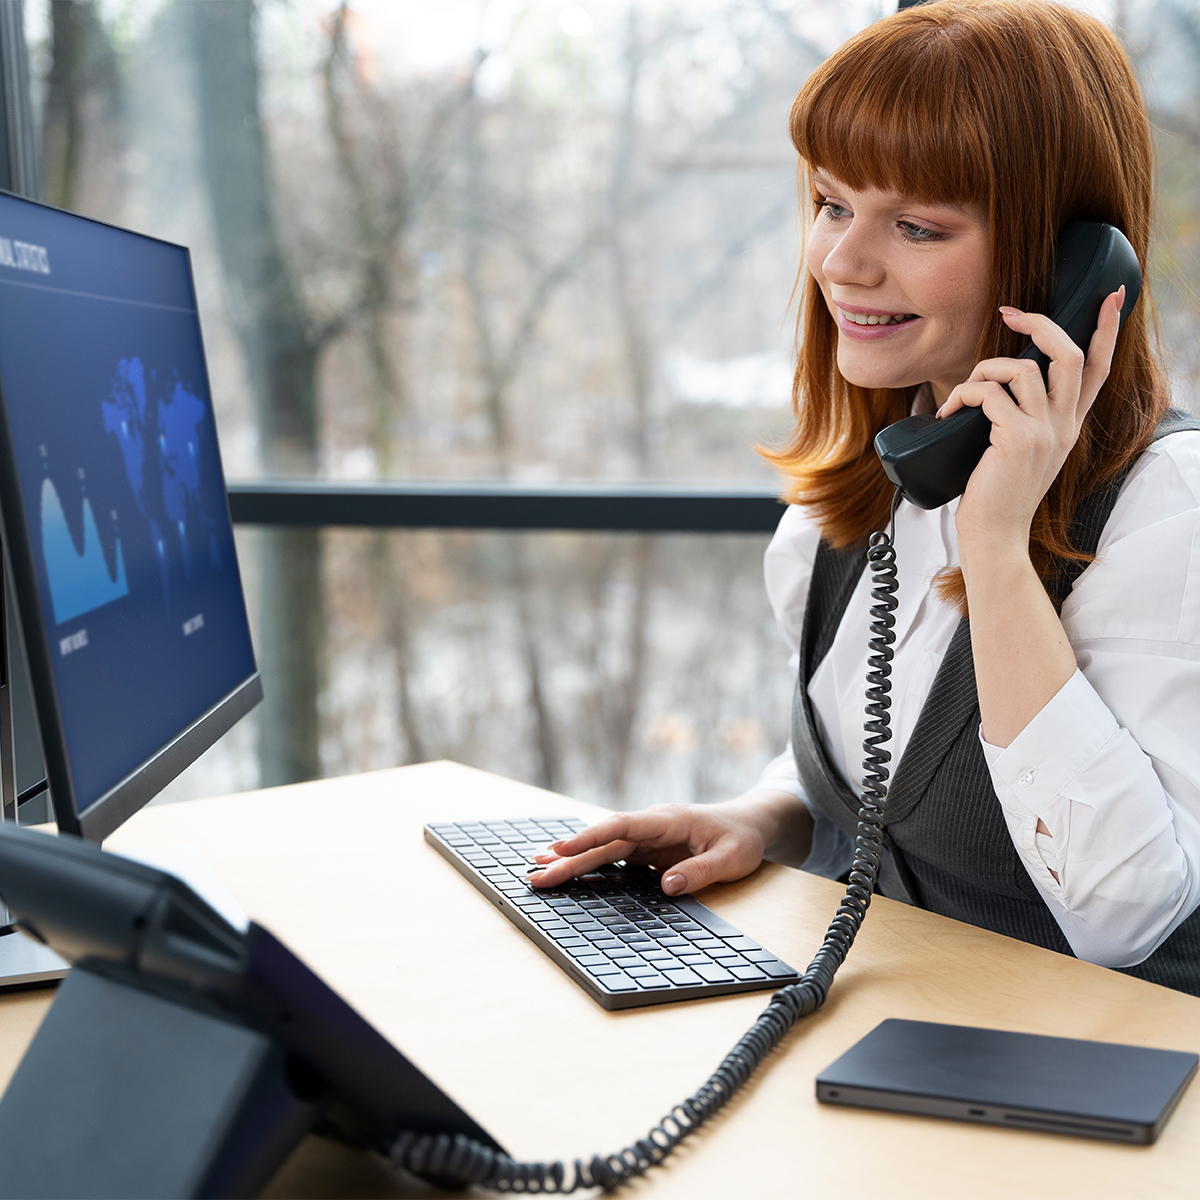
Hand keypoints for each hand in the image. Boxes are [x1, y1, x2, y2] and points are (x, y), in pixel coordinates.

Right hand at [526, 801, 778, 895]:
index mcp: (667, 820)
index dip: (590, 837)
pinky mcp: (647, 848)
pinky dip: (590, 860)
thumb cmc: (741, 839)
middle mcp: (650, 825)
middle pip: (604, 840)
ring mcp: (647, 836)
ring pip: (604, 847)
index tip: (562, 848)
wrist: (750, 823)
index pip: (621, 827)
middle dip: (569, 856)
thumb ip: (700, 871)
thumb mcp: (731, 858)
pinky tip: (568, 868)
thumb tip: (667, 887)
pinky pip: (614, 854)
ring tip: (539, 868)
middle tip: (536, 872)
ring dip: (573, 857)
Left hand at [935, 286, 1124, 555]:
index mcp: (1068, 425)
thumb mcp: (1019, 452)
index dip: (1107, 330)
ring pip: (1021, 368)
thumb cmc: (996, 496)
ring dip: (982, 369)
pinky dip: (962, 394)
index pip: (1098, 369)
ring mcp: (1044, 432)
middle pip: (1068, 354)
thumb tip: (991, 386)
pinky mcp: (1017, 439)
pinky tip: (947, 413)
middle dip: (1039, 324)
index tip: (1112, 298)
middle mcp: (1064, 425)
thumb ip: (1020, 419)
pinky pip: (988, 394)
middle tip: (1009, 314)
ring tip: (961, 395)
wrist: (994, 537)